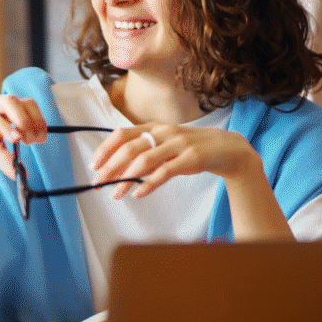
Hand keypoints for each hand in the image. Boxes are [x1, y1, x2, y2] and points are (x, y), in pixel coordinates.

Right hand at [0, 94, 47, 178]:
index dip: (35, 119)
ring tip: (14, 139)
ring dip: (4, 125)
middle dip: (23, 119)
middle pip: (10, 100)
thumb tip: (23, 174)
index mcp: (0, 109)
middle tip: (29, 138)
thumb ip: (7, 159)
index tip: (40, 138)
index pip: (23, 104)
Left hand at [90, 124, 260, 198]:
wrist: (227, 149)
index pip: (121, 134)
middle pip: (129, 148)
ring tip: (115, 194)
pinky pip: (165, 172)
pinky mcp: (191, 158)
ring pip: (144, 160)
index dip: (105, 149)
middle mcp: (164, 132)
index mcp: (154, 127)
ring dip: (125, 179)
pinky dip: (149, 184)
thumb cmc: (191, 150)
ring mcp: (178, 143)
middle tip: (97, 183)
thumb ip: (144, 155)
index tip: (93, 165)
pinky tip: (138, 194)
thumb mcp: (165, 147)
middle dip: (109, 167)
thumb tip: (116, 170)